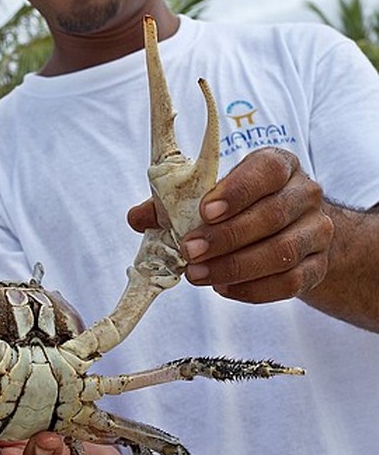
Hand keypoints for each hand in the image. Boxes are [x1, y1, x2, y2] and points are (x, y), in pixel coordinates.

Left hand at [128, 148, 333, 303]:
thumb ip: (174, 204)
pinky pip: (289, 282)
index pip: (265, 170)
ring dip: (235, 267)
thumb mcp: (213, 196)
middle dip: (226, 237)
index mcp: (278, 165)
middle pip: (271, 215)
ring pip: (281, 252)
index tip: (204, 212)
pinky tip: (224, 288)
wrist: (297, 230)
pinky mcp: (318, 266)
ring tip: (199, 275)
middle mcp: (304, 193)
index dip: (236, 191)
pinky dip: (253, 289)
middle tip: (190, 252)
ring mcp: (317, 231)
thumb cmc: (245, 207)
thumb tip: (136, 217)